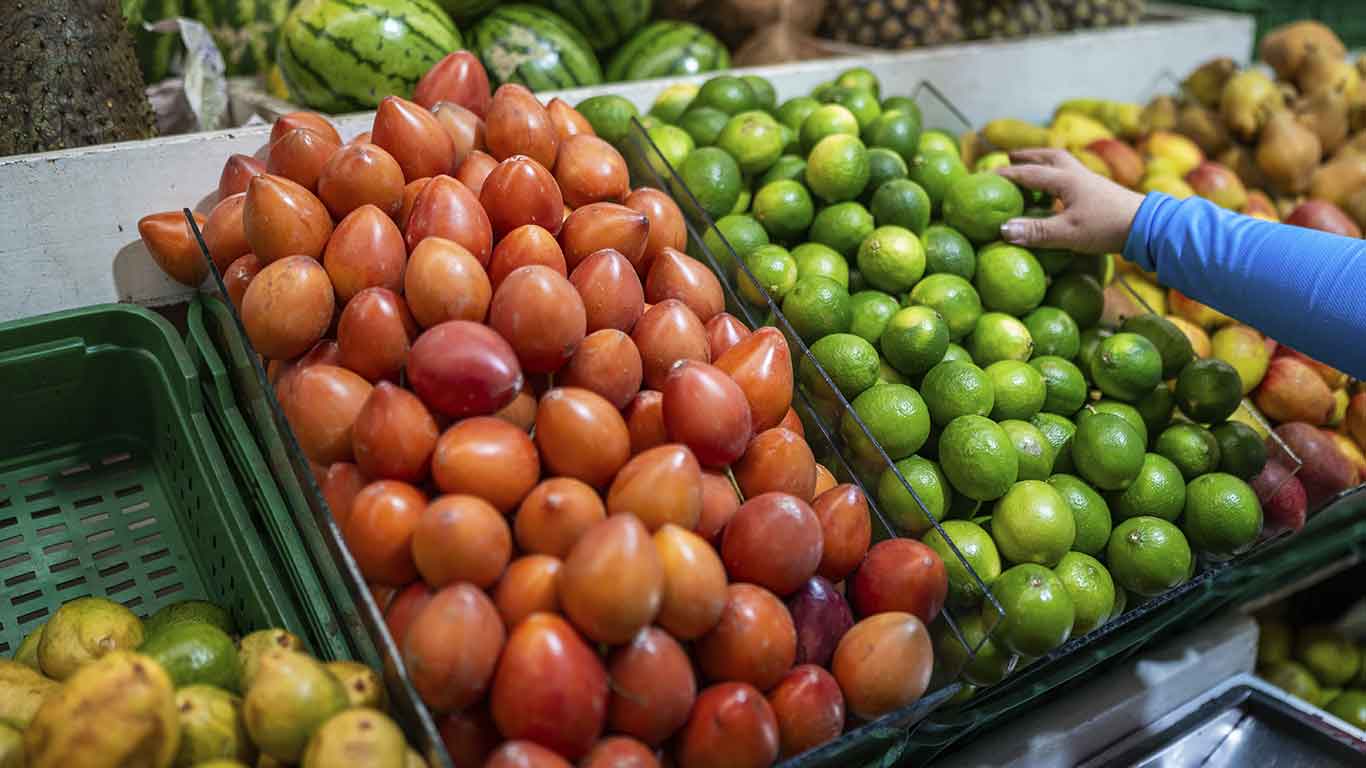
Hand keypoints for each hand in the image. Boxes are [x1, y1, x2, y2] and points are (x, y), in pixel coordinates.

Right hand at [995, 149, 1144, 254]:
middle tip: (1011, 155)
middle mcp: (1077, 175)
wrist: (1148, 226)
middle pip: (1049, 156)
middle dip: (1028, 155)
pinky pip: (1073, 176)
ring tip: (1032, 167)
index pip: (1028, 173)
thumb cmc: (1106, 227)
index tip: (986, 174)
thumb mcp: (1067, 233)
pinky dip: (1059, 176)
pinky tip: (1059, 190)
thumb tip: (1002, 230)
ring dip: (1045, 161)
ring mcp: (1090, 182)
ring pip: (1063, 163)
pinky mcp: (1100, 192)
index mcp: (1065, 180)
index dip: (1006, 174)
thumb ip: (1035, 232)